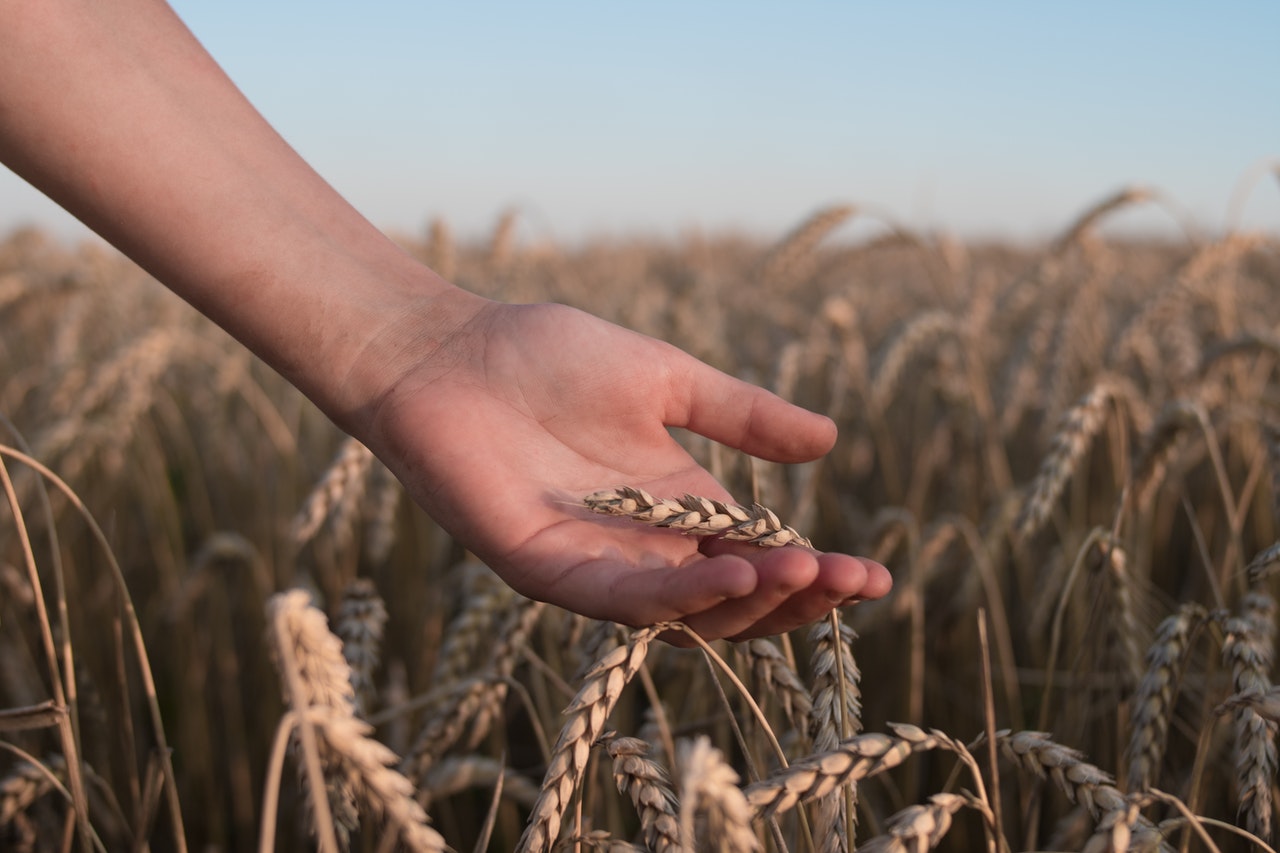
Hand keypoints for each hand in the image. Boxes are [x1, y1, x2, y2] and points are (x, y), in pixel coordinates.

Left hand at [359, 296, 890, 640]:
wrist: (450, 348)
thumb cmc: (548, 355)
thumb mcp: (667, 378)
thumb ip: (741, 414)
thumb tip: (830, 441)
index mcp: (673, 508)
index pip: (757, 560)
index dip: (815, 574)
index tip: (875, 576)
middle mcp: (639, 548)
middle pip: (729, 604)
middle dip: (793, 600)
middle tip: (848, 580)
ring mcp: (591, 564)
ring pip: (681, 614)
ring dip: (745, 603)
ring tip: (799, 575)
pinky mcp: (543, 568)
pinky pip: (618, 598)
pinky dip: (676, 594)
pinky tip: (727, 573)